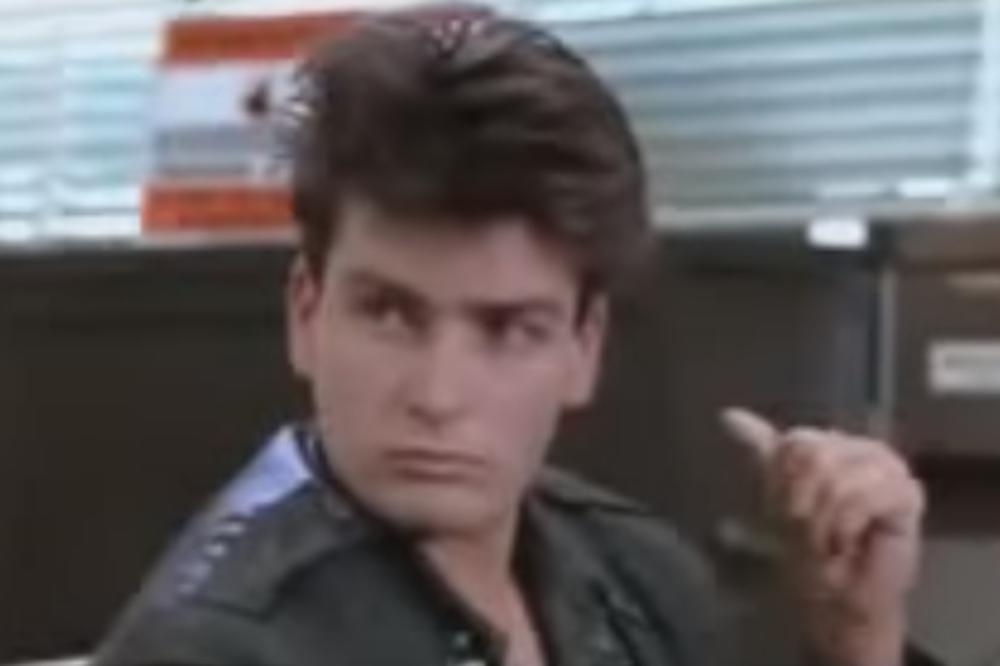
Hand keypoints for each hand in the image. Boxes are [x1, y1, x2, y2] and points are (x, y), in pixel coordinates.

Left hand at [721, 407, 925, 665]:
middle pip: (813, 456)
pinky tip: (849, 542)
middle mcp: (860, 447)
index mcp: (828, 443)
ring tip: (829, 542)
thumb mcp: (776, 498)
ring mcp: (889, 467)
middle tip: (810, 533)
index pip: (794, 444)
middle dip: (801, 504)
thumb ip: (761, 453)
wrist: (838, 599)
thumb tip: (727, 414)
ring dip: (821, 522)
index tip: (784, 515)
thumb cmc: (810, 551)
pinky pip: (861, 497)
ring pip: (835, 478)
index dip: (781, 484)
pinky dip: (844, 527)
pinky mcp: (907, 493)